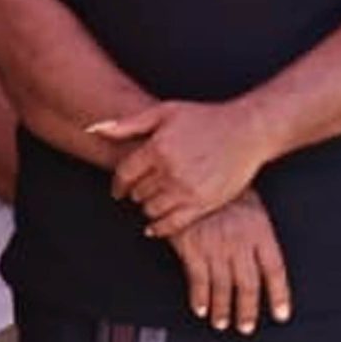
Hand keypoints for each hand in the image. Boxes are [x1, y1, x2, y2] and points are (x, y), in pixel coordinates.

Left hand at [96, 99, 275, 237]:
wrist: (246, 131)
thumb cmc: (204, 119)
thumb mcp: (163, 113)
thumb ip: (127, 124)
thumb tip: (94, 128)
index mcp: (157, 148)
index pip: (125, 174)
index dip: (118, 185)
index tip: (117, 190)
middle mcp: (170, 171)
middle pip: (137, 193)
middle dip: (135, 193)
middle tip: (139, 192)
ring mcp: (187, 190)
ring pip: (151, 210)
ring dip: (147, 208)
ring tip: (152, 202)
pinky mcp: (203, 204)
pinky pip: (172, 225)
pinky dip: (159, 228)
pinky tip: (154, 226)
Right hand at [164, 192, 292, 333]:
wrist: (189, 173)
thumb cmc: (220, 185)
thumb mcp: (249, 202)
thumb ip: (256, 230)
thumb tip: (262, 256)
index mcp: (260, 231)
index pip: (275, 271)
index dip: (278, 296)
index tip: (280, 314)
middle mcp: (241, 243)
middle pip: (249, 285)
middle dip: (247, 310)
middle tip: (246, 326)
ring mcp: (216, 247)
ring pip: (223, 287)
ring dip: (223, 309)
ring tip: (222, 323)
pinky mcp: (193, 248)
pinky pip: (198, 280)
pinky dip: (200, 298)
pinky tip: (200, 308)